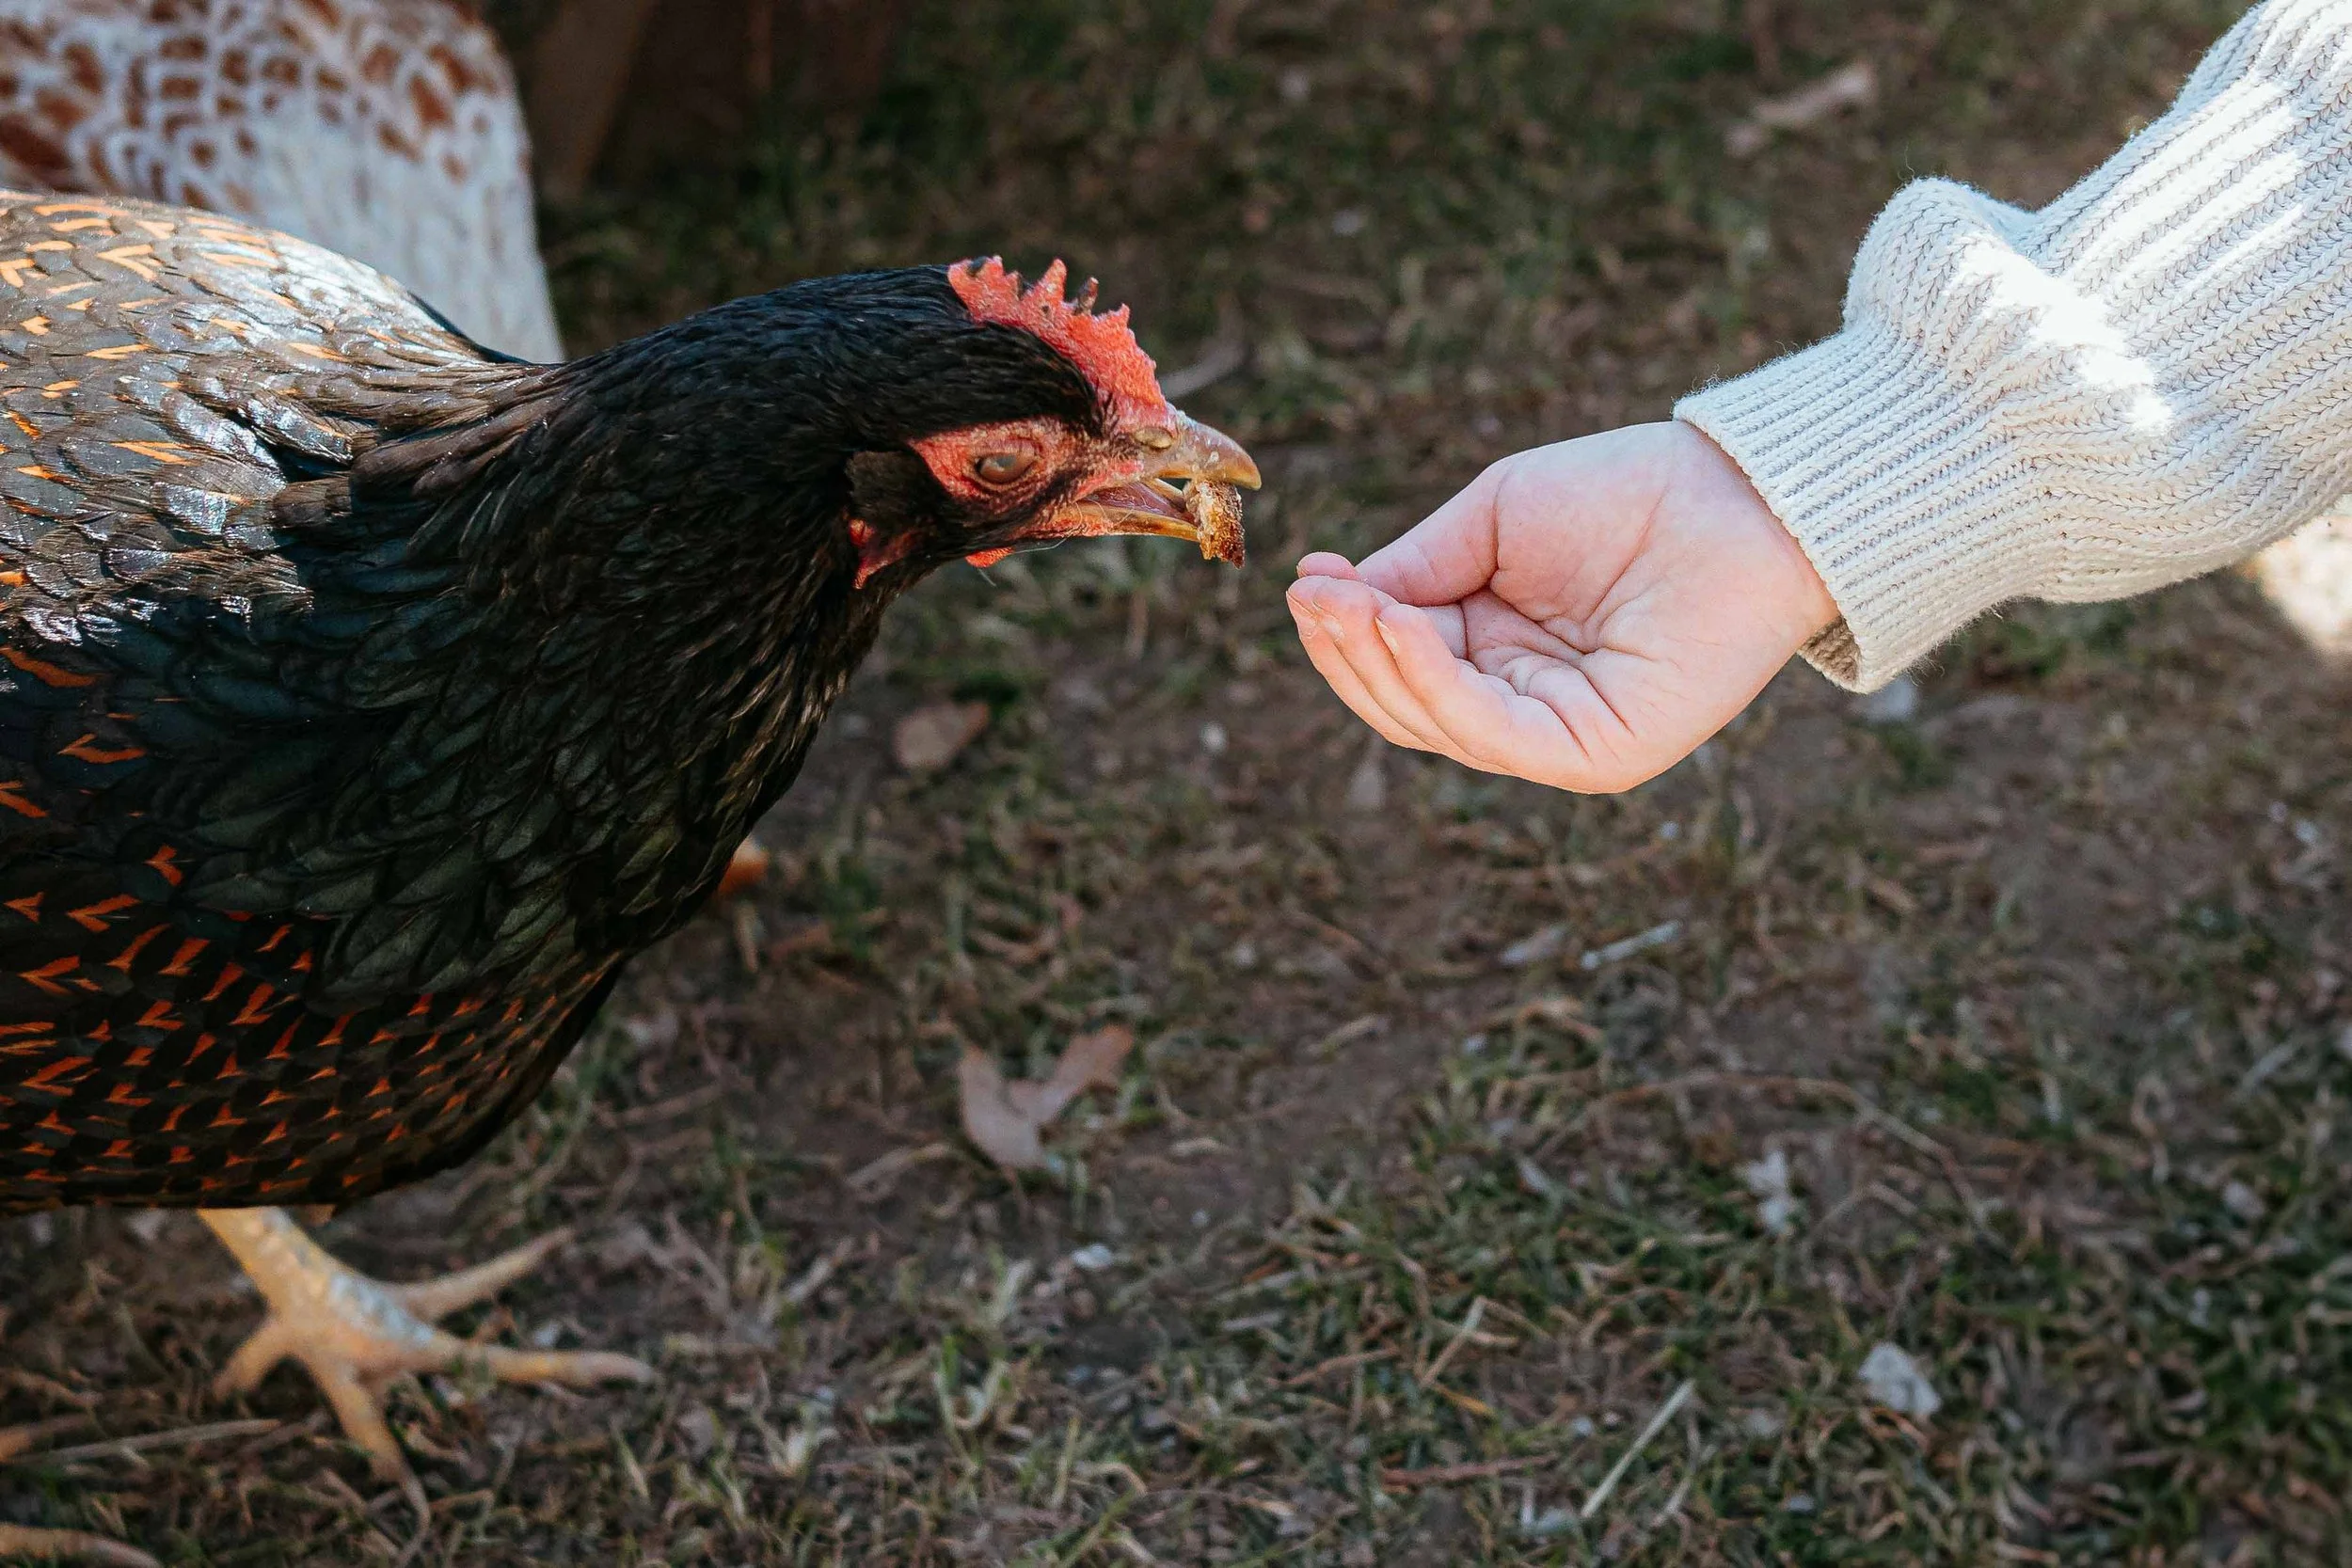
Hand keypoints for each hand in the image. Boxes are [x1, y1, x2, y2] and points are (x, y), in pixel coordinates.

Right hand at [1286, 421, 1837, 791]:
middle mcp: (1526, 705)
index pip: (1402, 667)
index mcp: (1500, 655)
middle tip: (1314, 596)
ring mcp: (1561, 737)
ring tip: (1346, 606)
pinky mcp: (1598, 755)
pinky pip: (1495, 736)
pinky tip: (1403, 628)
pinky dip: (1437, 686)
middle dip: (1349, 654)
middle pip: (1406, 708)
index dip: (1347, 630)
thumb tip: (1325, 595)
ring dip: (1381, 666)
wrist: (1740, 495)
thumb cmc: (1627, 495)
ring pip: (1438, 728)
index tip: (1306, 581)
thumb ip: (1415, 569)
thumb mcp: (1492, 521)